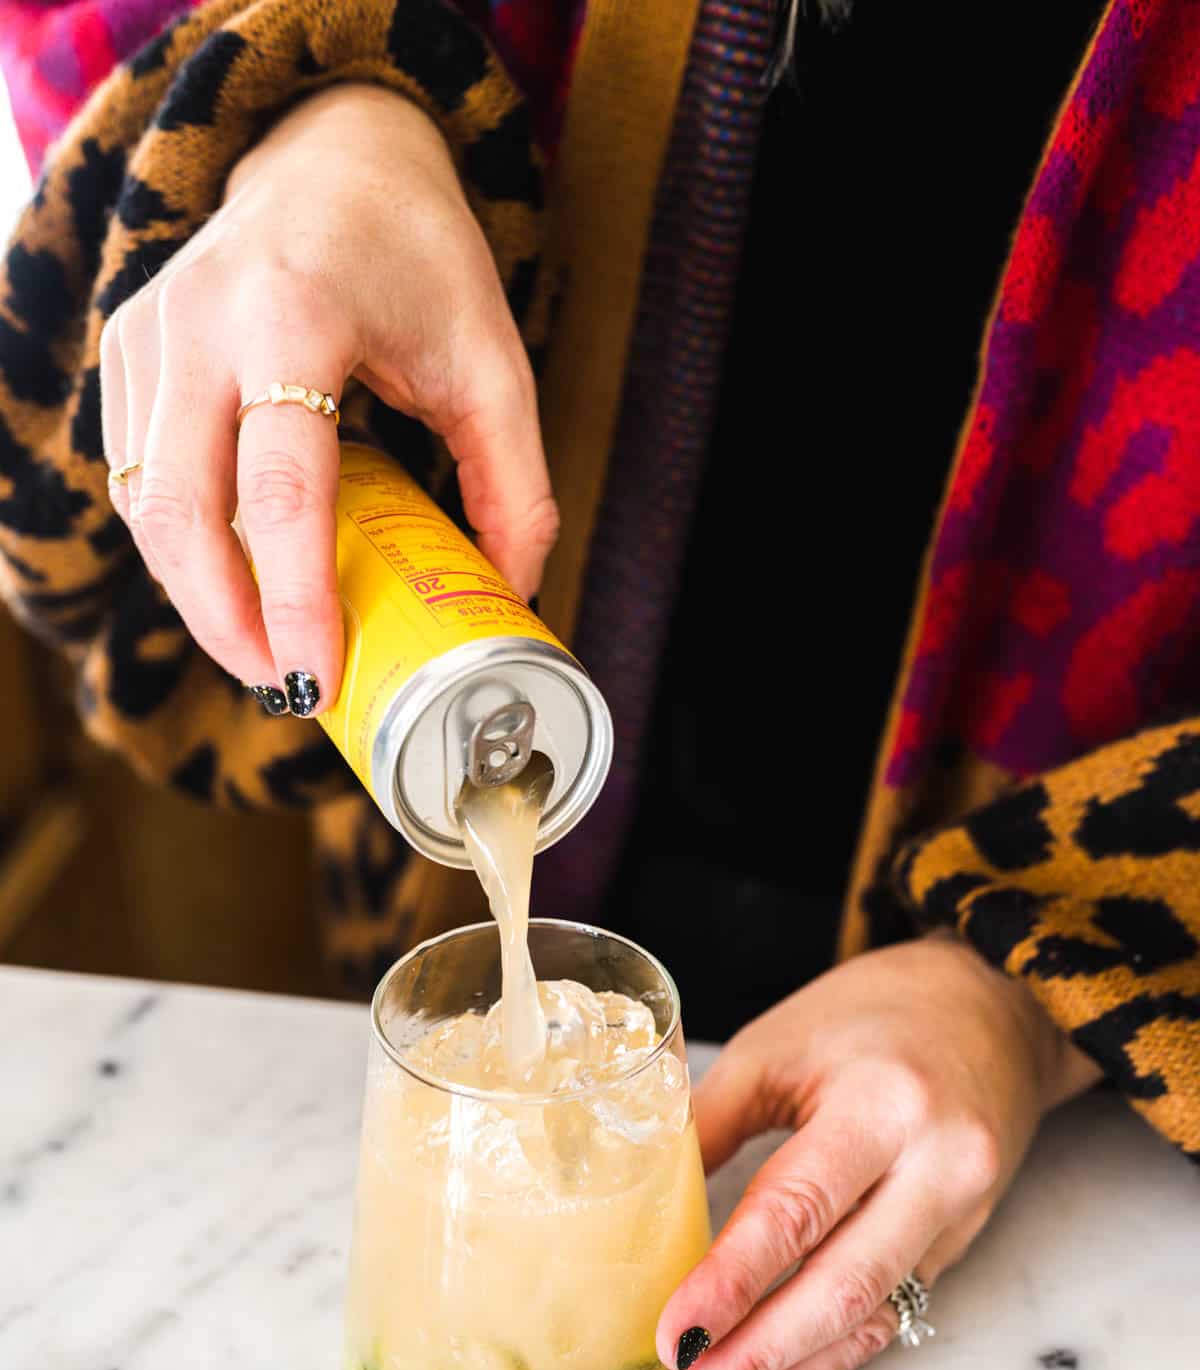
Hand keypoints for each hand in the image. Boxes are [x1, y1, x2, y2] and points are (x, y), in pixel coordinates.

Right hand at [100, 84, 556, 712]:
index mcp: (296, 314)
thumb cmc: (419, 256)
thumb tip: (511, 595)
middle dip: (226, 622)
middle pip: (179, 511)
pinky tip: (236, 584)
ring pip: (144, 504)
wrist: (333, 152)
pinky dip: (181, 547)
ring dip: (198, 594)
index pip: (279, 491)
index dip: (294, 600)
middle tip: (287, 688)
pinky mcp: (128, 350)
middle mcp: (202, 321)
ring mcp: (149, 332)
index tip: (317, 679)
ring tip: (268, 649)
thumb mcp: (493, 362)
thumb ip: (514, 483)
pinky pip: (136, 476)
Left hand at [656, 935, 1100, 1369]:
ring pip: (867, 1322)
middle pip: (842, 1288)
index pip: (799, 1209)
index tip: (673, 1337)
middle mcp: (937, 1170)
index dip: (733, 1281)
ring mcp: (958, 1218)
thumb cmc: (876, 1014)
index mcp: (886, 1105)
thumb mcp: (782, 1044)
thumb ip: (712, 1121)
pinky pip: (885, 1318)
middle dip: (757, 1359)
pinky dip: (823, 1365)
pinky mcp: (956, 1248)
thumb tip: (630, 1199)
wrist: (995, 1009)